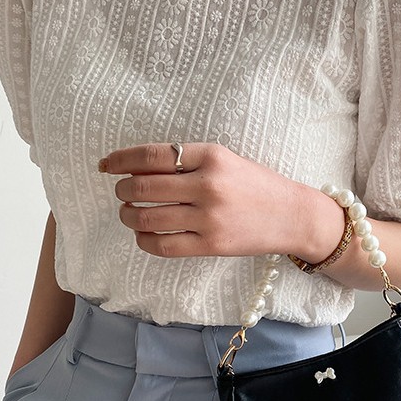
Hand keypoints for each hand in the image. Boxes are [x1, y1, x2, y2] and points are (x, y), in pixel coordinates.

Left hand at [99, 142, 313, 258]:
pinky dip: (144, 240)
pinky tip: (144, 235)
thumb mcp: (226, 160)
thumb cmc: (257, 186)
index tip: (107, 165)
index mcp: (211, 156)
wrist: (293, 216)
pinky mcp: (211, 245)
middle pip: (142, 187)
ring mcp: (209, 218)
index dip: (121, 160)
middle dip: (122, 189)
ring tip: (129, 213)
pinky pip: (162, 245)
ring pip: (146, 218)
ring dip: (128, 216)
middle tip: (122, 192)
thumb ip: (187, 162)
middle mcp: (209, 185)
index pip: (151, 155)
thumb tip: (135, 168)